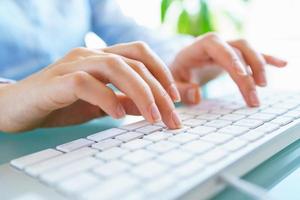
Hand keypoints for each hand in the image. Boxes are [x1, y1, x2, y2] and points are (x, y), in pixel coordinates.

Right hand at [0, 42, 181, 132]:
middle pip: (134, 62)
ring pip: (115, 66)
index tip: (177, 98)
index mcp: (102, 57)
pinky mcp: (56, 81)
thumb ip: (126, 101)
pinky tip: (118, 115)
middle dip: (159, 90)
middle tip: (172, 117)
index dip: (163, 72)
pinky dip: (106, 98)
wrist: (17, 108)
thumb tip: (154, 107)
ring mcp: (73, 65)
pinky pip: (86, 83)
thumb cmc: (61, 104)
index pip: (141, 54)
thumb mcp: (101, 104)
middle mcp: (90, 55)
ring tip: (152, 117)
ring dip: (140, 92)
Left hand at [171, 33, 286, 105]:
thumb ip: (181, 89)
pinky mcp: (233, 56)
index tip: (243, 76)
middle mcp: (214, 44)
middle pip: (238, 48)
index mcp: (197, 47)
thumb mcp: (172, 82)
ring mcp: (225, 48)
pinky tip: (281, 64)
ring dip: (259, 66)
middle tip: (254, 94)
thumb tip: (197, 95)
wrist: (178, 66)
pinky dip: (266, 59)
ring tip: (263, 86)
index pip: (217, 46)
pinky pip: (252, 55)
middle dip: (249, 69)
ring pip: (248, 50)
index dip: (231, 58)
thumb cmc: (175, 74)